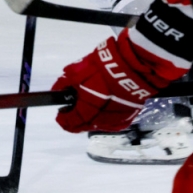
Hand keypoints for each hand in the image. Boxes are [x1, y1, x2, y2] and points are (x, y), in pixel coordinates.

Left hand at [52, 35, 169, 132]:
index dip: (63, 119)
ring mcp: (116, 119)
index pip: (70, 123)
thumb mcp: (77, 72)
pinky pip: (112, 121)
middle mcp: (100, 120)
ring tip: (88, 106)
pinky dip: (105, 117)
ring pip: (98, 125)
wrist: (134, 66)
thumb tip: (58, 90)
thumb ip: (64, 84)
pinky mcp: (128, 116)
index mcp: (86, 110)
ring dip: (90, 118)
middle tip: (72, 110)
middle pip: (83, 126)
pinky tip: (103, 108)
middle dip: (75, 119)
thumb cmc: (103, 68)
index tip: (61, 113)